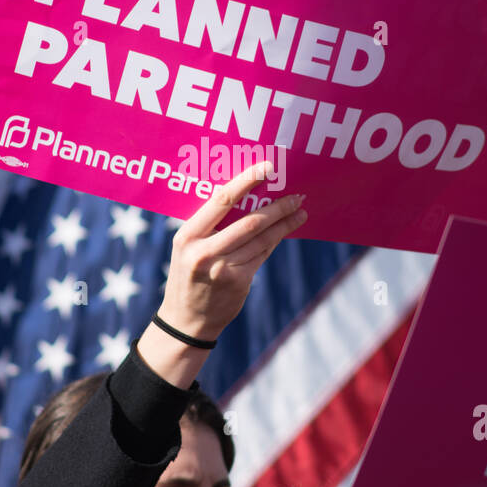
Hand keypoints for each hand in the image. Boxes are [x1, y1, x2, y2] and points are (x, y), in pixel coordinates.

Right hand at [138, 161, 306, 388]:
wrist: (186, 319)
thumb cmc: (188, 274)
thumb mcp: (188, 247)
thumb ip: (209, 226)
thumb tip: (248, 196)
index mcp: (187, 235)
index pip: (221, 200)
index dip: (247, 181)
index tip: (267, 167)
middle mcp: (204, 251)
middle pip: (249, 221)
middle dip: (278, 207)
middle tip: (297, 195)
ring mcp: (222, 269)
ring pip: (261, 239)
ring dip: (284, 224)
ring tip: (300, 212)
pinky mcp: (238, 282)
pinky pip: (262, 254)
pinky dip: (275, 240)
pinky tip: (286, 230)